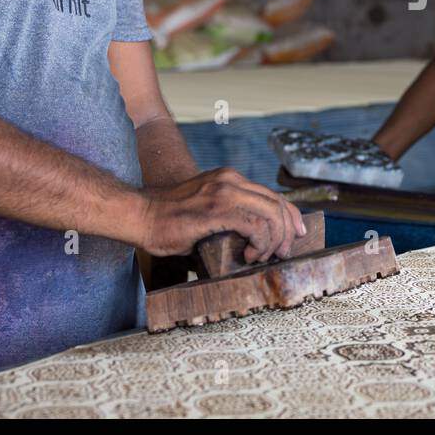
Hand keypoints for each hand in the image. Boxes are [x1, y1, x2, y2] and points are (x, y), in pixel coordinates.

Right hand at [139, 168, 306, 261]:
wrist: (139, 216)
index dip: (290, 216)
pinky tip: (250, 254)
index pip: (273, 195)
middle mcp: (230, 180)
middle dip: (287, 232)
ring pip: (271, 214)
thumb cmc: (168, 221)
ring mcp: (223, 192)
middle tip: (283, 253)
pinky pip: (255, 226)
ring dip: (274, 240)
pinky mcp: (216, 210)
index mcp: (230, 179)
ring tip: (263, 256)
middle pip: (277, 204)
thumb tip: (252, 240)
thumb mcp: (206, 211)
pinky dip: (260, 243)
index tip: (295, 235)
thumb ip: (229, 217)